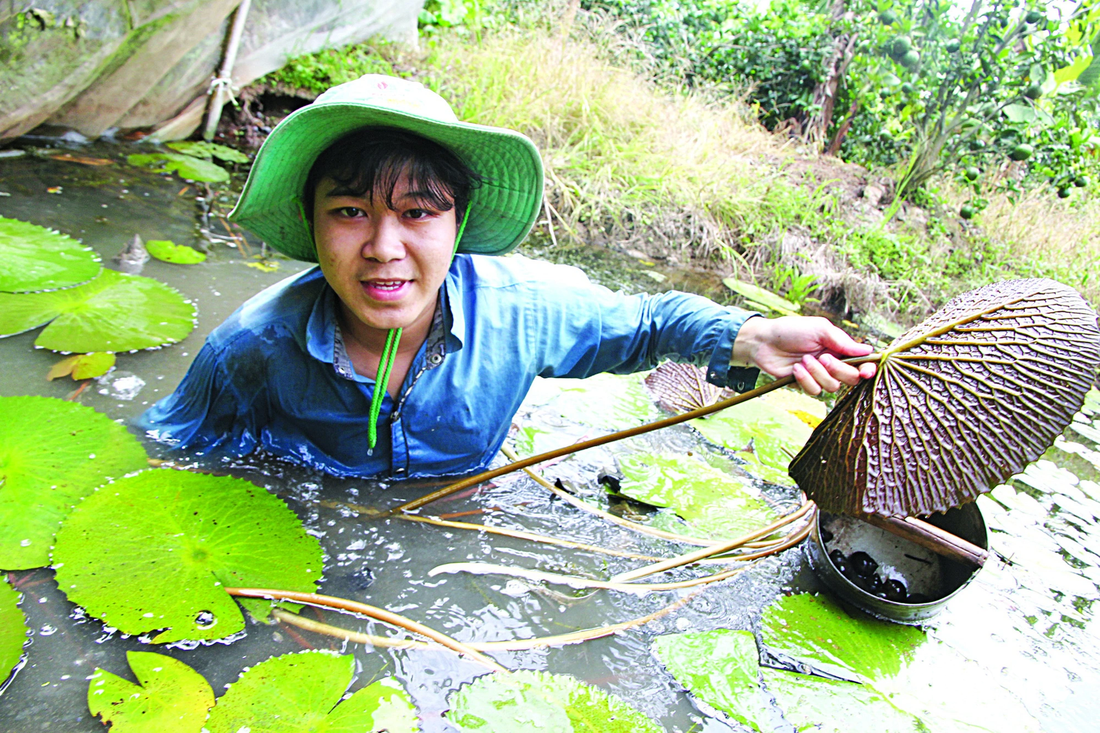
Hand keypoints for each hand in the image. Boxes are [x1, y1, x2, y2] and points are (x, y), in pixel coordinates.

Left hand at [732, 315, 876, 394]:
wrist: (764, 341)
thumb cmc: (792, 330)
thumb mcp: (820, 329)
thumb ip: (843, 341)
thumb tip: (868, 350)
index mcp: (840, 348)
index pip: (861, 363)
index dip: (868, 369)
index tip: (866, 371)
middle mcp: (832, 363)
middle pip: (851, 378)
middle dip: (839, 370)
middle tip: (824, 358)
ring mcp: (819, 376)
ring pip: (832, 387)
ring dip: (818, 373)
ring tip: (803, 359)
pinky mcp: (804, 385)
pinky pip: (814, 391)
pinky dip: (805, 379)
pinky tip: (796, 368)